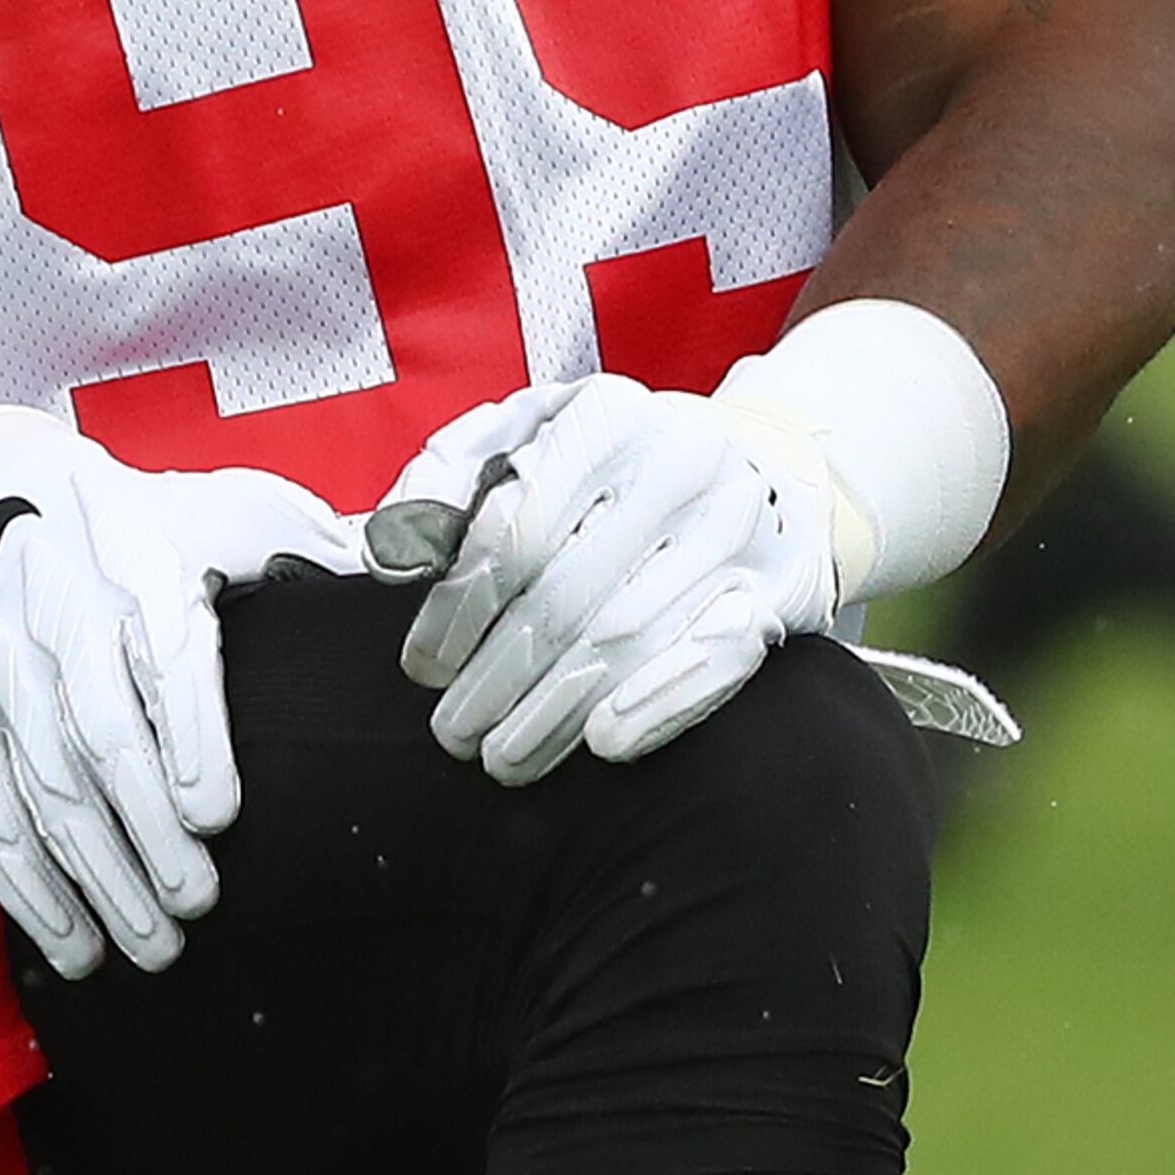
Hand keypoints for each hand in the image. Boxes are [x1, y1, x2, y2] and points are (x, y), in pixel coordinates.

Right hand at [0, 414, 351, 976]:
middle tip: (195, 902)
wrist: (2, 502)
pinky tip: (73, 943)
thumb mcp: (227, 507)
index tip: (213, 814)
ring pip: (41, 789)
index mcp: (136, 560)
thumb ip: (302, 544)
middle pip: (97, 739)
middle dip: (145, 832)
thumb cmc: (146, 524)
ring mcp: (2, 675)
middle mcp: (58, 618)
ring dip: (94, 875)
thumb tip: (398, 566)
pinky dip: (28, 888)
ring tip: (150, 940)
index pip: (160, 653)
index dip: (185, 737)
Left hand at [381, 375, 837, 781]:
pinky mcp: (782, 584)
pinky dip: (658, 706)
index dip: (458, 611)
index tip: (424, 667)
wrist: (754, 466)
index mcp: (607, 417)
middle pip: (566, 595)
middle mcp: (683, 461)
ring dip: (555, 711)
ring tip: (503, 757)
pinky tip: (602, 743)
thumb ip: (451, 477)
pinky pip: (718, 658)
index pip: (513, 531)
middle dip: (497, 677)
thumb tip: (393, 553)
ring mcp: (738, 526)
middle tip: (452, 734)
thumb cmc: (611, 463)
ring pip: (631, 635)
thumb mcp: (526, 437)